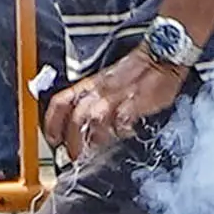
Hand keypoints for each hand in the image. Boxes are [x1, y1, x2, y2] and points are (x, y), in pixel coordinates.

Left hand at [43, 44, 184, 162]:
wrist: (162, 57)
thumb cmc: (138, 72)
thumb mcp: (110, 82)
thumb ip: (96, 101)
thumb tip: (85, 126)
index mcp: (92, 85)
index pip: (62, 101)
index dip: (52, 123)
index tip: (52, 140)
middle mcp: (101, 90)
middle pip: (76, 116)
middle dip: (72, 140)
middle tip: (74, 156)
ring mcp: (118, 96)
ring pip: (94, 118)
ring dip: (93, 137)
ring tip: (96, 149)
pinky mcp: (137, 101)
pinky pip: (122, 118)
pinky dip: (120, 130)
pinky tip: (124, 134)